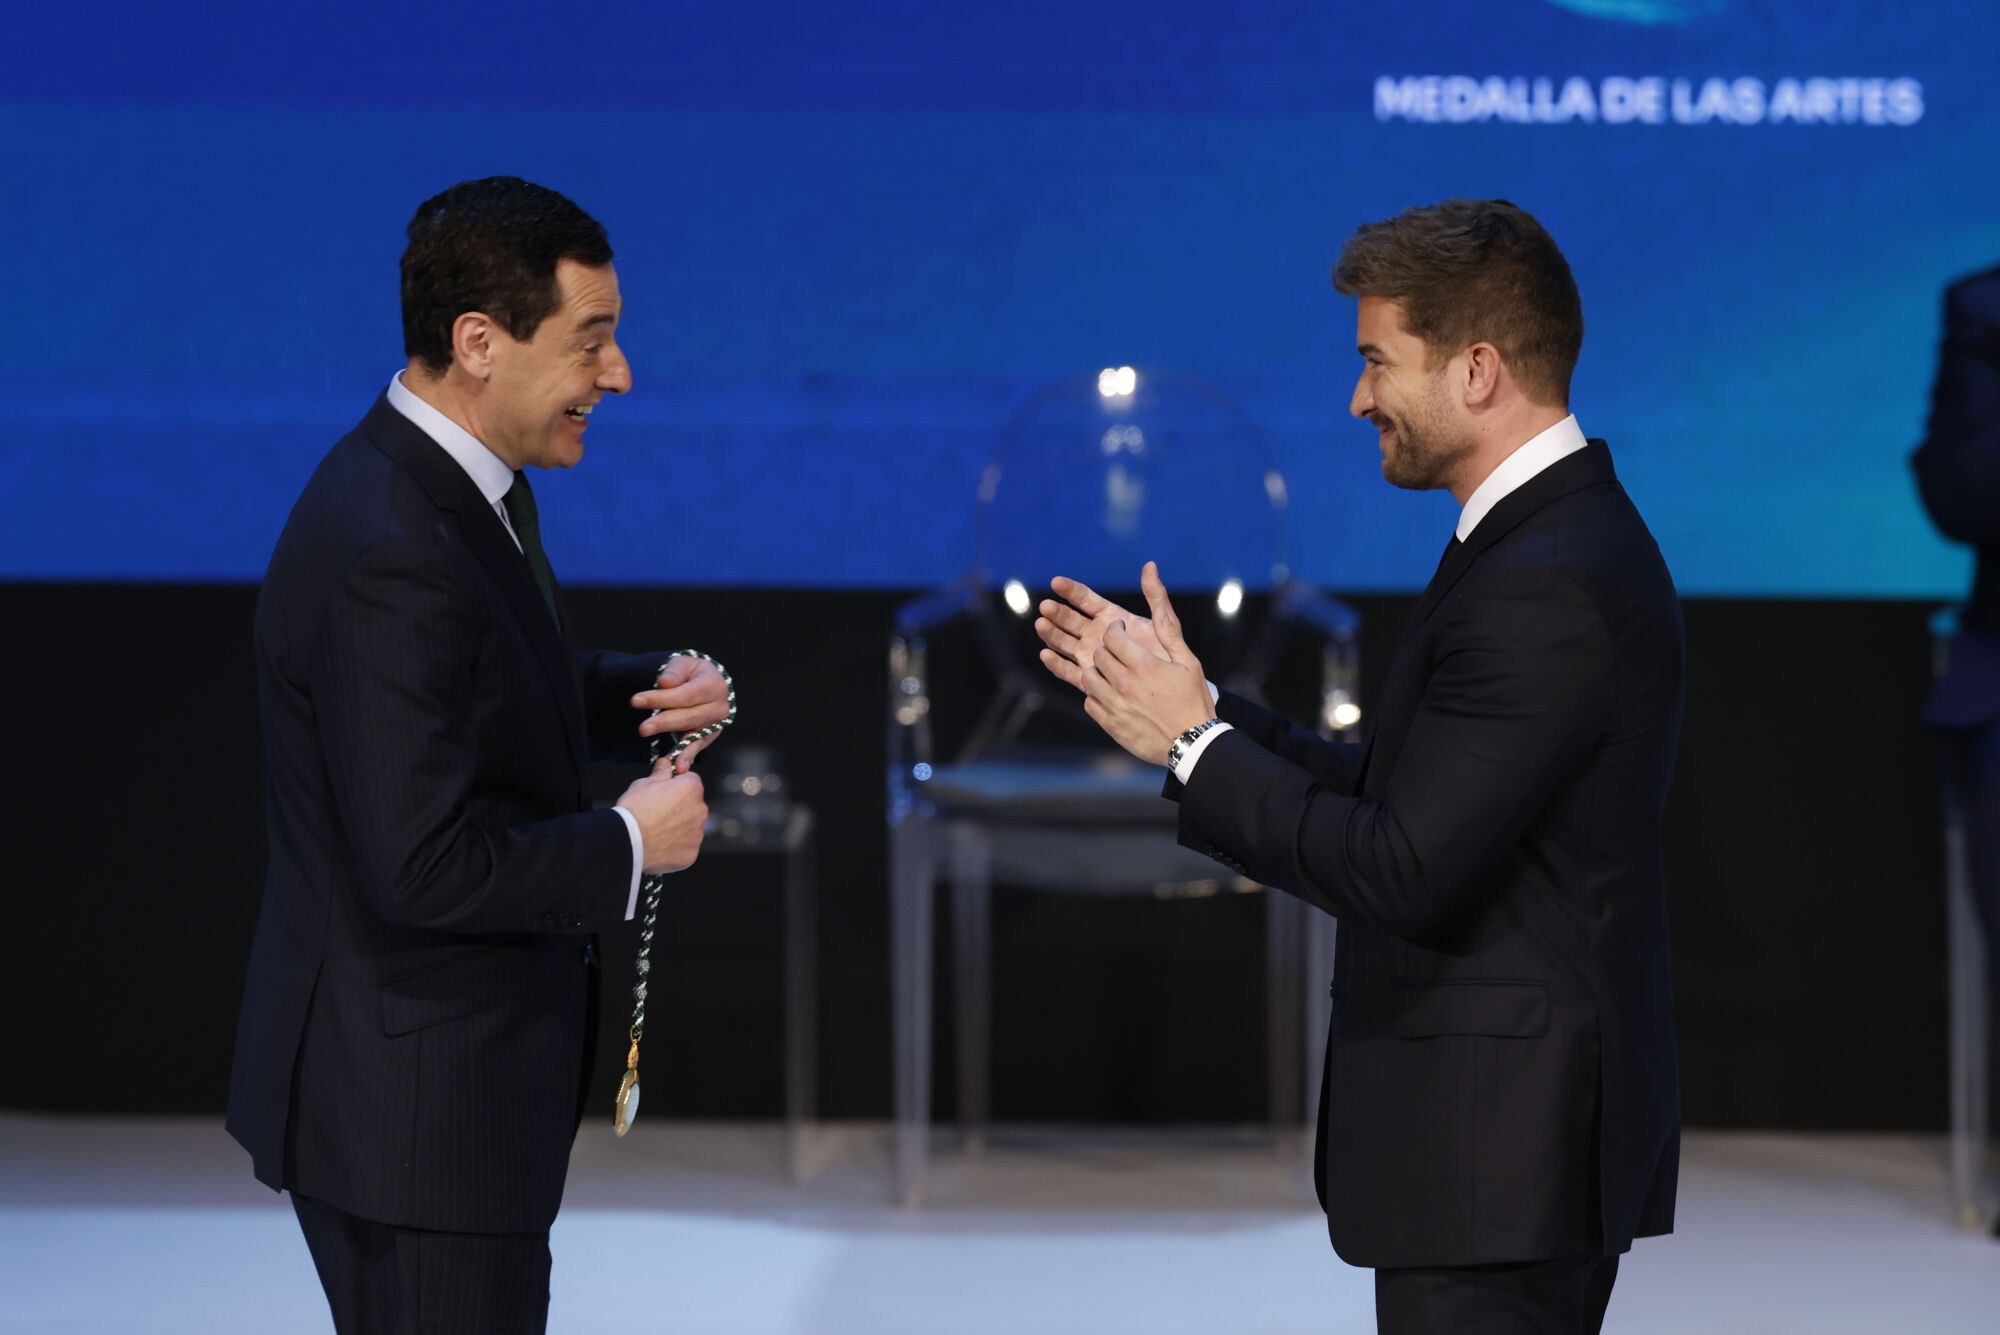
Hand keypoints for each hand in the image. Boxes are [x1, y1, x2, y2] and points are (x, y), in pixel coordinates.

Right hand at [616, 768, 707, 873]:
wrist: (628, 841)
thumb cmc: (635, 808)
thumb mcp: (643, 783)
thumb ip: (660, 773)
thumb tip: (666, 763)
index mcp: (692, 789)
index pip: (691, 781)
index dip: (676, 785)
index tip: (664, 791)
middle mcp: (700, 810)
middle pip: (693, 805)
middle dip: (679, 807)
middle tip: (657, 813)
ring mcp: (697, 834)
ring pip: (690, 827)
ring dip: (679, 828)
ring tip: (656, 832)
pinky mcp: (691, 854)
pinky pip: (685, 847)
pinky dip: (675, 847)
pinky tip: (659, 845)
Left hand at [631, 655, 730, 773]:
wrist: (703, 684)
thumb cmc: (690, 674)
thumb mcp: (683, 664)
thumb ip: (674, 672)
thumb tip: (664, 682)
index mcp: (715, 685)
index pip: (686, 695)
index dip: (662, 698)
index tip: (636, 700)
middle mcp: (720, 707)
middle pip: (689, 716)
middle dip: (664, 722)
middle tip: (642, 728)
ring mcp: (715, 724)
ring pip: (691, 732)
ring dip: (671, 739)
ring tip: (654, 745)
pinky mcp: (707, 737)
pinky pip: (695, 747)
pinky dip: (686, 757)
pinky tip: (678, 766)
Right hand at [1034, 575, 1167, 691]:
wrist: (1168, 694)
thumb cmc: (1168, 658)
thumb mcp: (1165, 624)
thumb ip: (1156, 596)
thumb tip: (1150, 565)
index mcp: (1112, 618)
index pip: (1086, 599)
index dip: (1070, 590)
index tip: (1056, 582)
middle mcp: (1097, 635)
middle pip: (1071, 620)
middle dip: (1057, 612)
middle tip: (1046, 607)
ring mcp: (1090, 656)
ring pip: (1064, 642)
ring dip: (1051, 633)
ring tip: (1041, 625)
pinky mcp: (1087, 679)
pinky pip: (1067, 671)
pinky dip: (1055, 663)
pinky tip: (1045, 654)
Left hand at [1056, 562, 1214, 765]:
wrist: (1193, 743)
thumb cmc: (1192, 696)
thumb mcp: (1185, 656)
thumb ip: (1165, 616)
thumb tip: (1149, 570)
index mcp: (1143, 664)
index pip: (1112, 635)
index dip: (1117, 632)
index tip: (1125, 636)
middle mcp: (1124, 683)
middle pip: (1098, 654)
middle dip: (1107, 651)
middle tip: (1124, 658)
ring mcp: (1114, 705)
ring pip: (1087, 676)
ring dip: (1098, 671)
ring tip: (1116, 675)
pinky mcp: (1108, 724)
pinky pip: (1089, 701)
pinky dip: (1097, 695)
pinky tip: (1115, 696)